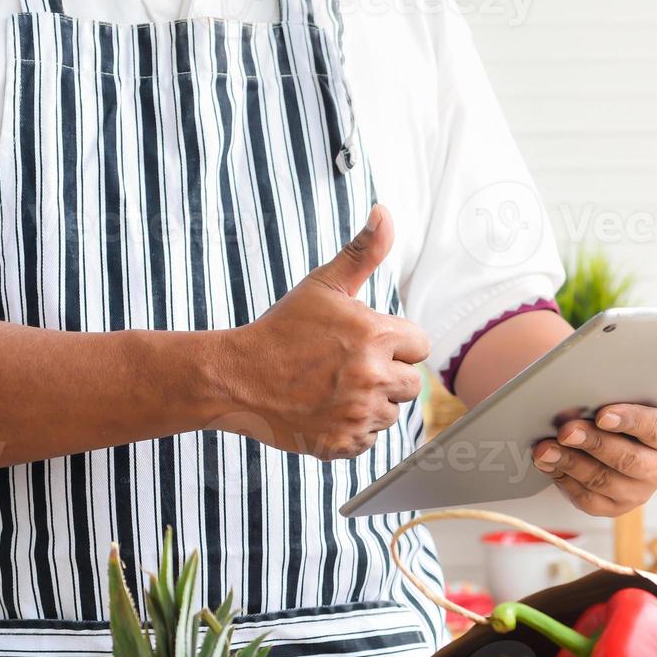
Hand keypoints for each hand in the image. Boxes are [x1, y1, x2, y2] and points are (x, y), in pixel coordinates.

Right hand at [219, 205, 427, 458]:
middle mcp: (373, 378)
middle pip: (410, 384)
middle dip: (385, 375)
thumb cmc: (282, 329)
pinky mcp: (344, 443)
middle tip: (345, 368)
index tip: (363, 343)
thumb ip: (363, 251)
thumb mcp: (323, 285)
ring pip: (391, 413)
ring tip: (333, 389)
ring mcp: (358, 415)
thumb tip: (385, 212)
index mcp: (376, 336)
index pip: (419, 346)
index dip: (394, 344)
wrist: (237, 378)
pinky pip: (370, 440)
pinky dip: (352, 429)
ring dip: (370, 404)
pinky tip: (326, 411)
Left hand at [532, 405, 656, 516]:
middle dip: (592, 443)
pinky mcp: (615, 508)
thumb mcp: (627, 402)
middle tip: (566, 431)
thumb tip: (577, 403)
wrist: (622, 442)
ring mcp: (639, 493)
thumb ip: (612, 401)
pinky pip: (588, 499)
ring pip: (603, 481)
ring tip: (545, 449)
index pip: (654, 428)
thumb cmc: (622, 416)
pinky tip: (548, 464)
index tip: (602, 415)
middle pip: (626, 459)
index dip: (628, 420)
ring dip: (570, 463)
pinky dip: (564, 480)